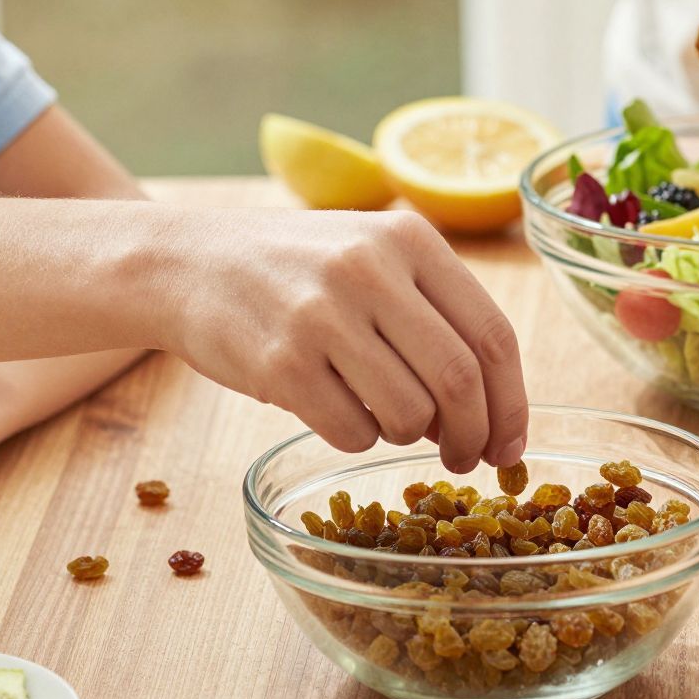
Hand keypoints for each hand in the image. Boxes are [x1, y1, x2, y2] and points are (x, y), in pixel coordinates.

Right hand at [168, 209, 527, 474]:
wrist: (185, 263)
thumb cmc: (296, 270)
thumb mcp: (372, 254)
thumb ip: (433, 314)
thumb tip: (489, 413)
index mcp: (409, 239)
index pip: (492, 335)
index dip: (512, 403)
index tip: (511, 446)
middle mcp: (369, 270)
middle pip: (459, 380)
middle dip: (472, 436)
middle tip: (464, 459)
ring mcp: (321, 316)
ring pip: (409, 414)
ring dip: (408, 436)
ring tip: (384, 418)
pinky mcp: (280, 363)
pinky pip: (351, 432)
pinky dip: (356, 438)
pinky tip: (335, 409)